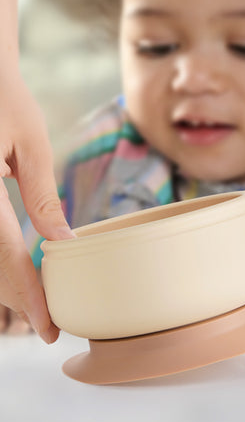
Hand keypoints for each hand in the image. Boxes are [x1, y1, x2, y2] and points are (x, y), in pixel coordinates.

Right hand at [0, 73, 73, 342]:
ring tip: (32, 310)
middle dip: (15, 300)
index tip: (49, 325)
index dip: (28, 296)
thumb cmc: (1, 94)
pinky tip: (13, 276)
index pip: (6, 257)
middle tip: (46, 327)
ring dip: (2, 286)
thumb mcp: (29, 143)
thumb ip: (41, 197)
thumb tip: (62, 243)